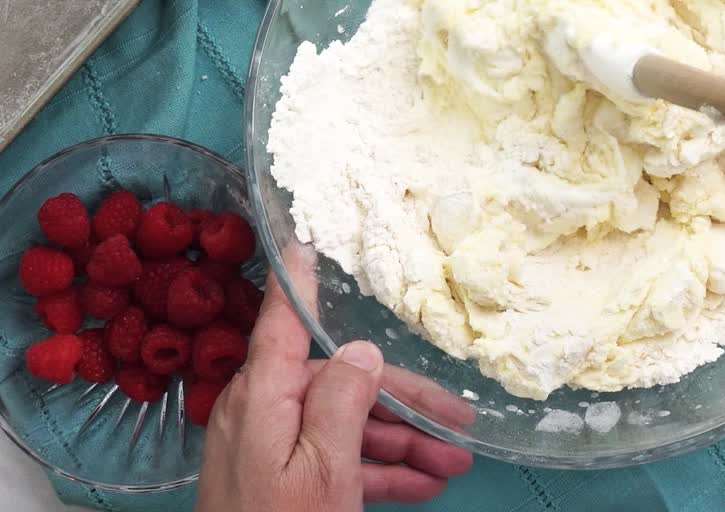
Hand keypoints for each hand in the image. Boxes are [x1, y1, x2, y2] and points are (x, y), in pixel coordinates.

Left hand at [194, 273, 473, 510]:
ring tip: (456, 463)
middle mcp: (263, 414)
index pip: (283, 323)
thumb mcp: (325, 468)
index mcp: (264, 397)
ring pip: (346, 427)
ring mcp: (271, 450)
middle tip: (461, 421)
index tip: (306, 239)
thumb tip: (359, 348)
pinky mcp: (281, 484)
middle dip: (403, 404)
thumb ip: (343, 401)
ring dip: (402, 444)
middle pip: (340, 384)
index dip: (299, 281)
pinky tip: (424, 484)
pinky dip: (378, 471)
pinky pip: (335, 462)